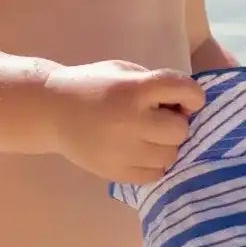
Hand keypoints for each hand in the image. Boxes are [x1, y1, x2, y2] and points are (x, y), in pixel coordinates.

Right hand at [43, 61, 203, 183]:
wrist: (52, 111)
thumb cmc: (93, 86)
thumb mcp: (124, 72)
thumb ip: (156, 85)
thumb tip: (186, 108)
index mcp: (134, 90)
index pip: (185, 91)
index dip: (193, 96)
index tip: (185, 100)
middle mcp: (132, 121)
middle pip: (180, 130)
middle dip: (175, 123)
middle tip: (159, 119)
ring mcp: (124, 151)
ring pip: (170, 156)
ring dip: (165, 145)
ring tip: (148, 136)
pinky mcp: (116, 172)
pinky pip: (155, 174)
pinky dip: (153, 164)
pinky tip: (140, 151)